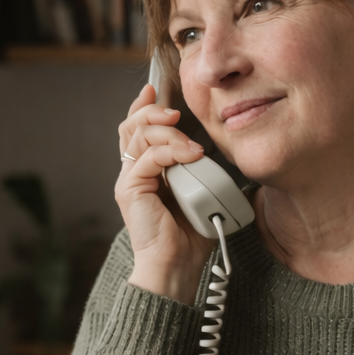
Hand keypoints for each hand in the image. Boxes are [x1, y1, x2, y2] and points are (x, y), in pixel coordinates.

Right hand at [115, 83, 213, 303]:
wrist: (176, 266)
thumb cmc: (191, 236)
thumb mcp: (202, 192)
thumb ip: (203, 170)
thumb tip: (223, 152)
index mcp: (146, 171)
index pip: (137, 129)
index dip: (144, 106)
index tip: (156, 88)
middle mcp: (133, 172)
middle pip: (131, 125)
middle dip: (153, 111)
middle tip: (175, 111)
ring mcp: (129, 180)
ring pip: (138, 135)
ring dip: (167, 131)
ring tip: (191, 142)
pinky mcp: (130, 189)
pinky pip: (147, 157)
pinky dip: (170, 150)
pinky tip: (191, 155)